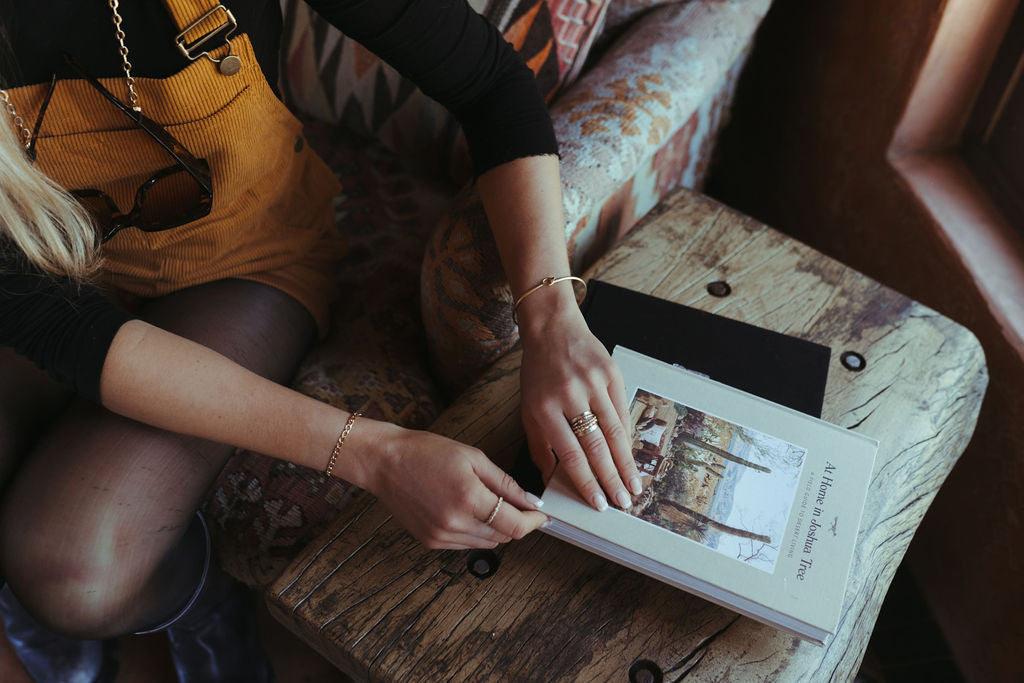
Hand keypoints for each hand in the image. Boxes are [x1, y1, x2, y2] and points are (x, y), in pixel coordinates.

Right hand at [362, 423, 546, 548]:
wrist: (384, 462)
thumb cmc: (426, 452)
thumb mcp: (473, 457)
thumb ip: (505, 483)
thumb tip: (530, 501)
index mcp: (469, 498)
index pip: (515, 526)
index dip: (533, 523)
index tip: (541, 516)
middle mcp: (455, 523)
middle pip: (503, 537)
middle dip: (515, 523)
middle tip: (517, 505)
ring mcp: (441, 536)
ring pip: (486, 544)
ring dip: (496, 529)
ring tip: (487, 503)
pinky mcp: (430, 541)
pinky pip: (465, 544)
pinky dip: (475, 532)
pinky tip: (467, 511)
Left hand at [518, 302, 642, 510]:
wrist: (552, 329)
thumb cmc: (537, 373)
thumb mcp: (528, 409)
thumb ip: (539, 445)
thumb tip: (550, 479)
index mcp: (544, 408)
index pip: (570, 454)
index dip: (586, 482)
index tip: (598, 503)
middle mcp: (570, 396)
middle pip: (596, 446)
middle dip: (611, 479)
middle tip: (623, 503)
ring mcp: (592, 383)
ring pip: (614, 431)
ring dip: (626, 462)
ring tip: (634, 486)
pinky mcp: (611, 372)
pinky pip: (622, 410)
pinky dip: (627, 435)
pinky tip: (631, 455)